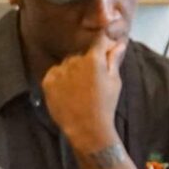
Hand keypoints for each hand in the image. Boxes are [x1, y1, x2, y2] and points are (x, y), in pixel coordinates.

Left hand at [41, 32, 127, 150]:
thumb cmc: (105, 105)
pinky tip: (69, 93)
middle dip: (87, 62)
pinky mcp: (48, 81)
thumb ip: (114, 59)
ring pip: (67, 64)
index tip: (106, 46)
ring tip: (80, 89)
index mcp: (94, 59)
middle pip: (81, 54)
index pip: (99, 39)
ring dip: (73, 71)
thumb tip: (120, 43)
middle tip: (93, 80)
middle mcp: (74, 60)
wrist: (86, 128)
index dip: (103, 42)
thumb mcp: (114, 82)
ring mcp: (59, 71)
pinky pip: (55, 73)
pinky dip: (61, 80)